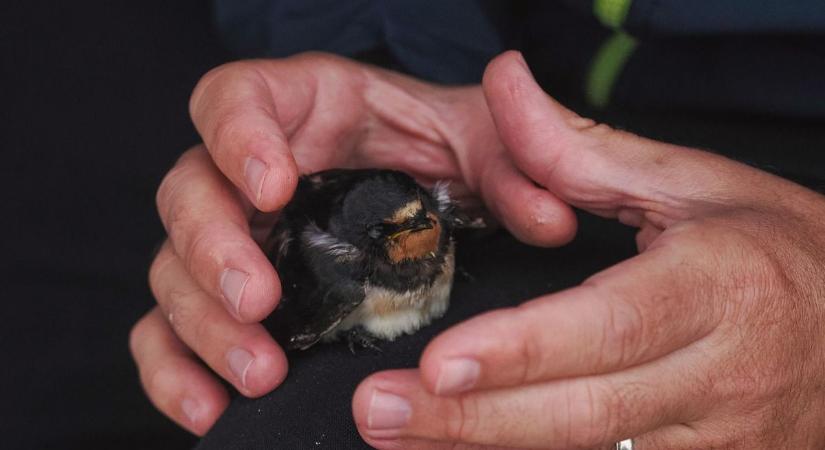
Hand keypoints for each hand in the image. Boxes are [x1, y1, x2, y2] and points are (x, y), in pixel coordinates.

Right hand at [129, 52, 576, 434]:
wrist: (436, 200)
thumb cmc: (450, 155)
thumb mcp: (489, 145)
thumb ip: (519, 165)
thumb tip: (548, 220)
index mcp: (304, 111)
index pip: (236, 99)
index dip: (237, 136)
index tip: (272, 186)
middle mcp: (255, 173)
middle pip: (188, 192)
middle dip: (213, 249)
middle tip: (260, 300)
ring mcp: (239, 238)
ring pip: (173, 269)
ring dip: (201, 324)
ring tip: (259, 372)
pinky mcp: (231, 297)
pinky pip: (169, 331)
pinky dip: (178, 370)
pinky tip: (211, 407)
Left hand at [352, 51, 824, 448]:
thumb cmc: (778, 250)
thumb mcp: (694, 185)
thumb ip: (581, 151)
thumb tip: (504, 87)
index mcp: (716, 289)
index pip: (608, 327)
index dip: (523, 350)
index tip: (439, 364)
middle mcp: (716, 376)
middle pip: (582, 411)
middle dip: (472, 419)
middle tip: (377, 412)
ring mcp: (713, 441)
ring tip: (397, 440)